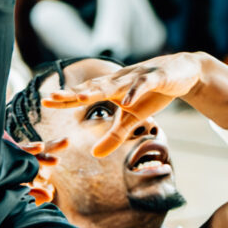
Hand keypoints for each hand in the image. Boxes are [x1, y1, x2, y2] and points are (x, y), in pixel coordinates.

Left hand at [42, 52, 210, 154]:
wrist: (183, 73)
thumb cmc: (152, 94)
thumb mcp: (133, 119)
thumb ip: (114, 136)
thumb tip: (94, 155)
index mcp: (112, 89)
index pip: (85, 93)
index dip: (66, 98)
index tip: (45, 102)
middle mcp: (119, 81)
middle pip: (92, 87)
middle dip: (73, 92)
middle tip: (52, 97)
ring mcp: (136, 77)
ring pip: (115, 84)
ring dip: (98, 90)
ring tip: (80, 97)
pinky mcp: (155, 77)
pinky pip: (142, 85)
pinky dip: (134, 92)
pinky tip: (126, 101)